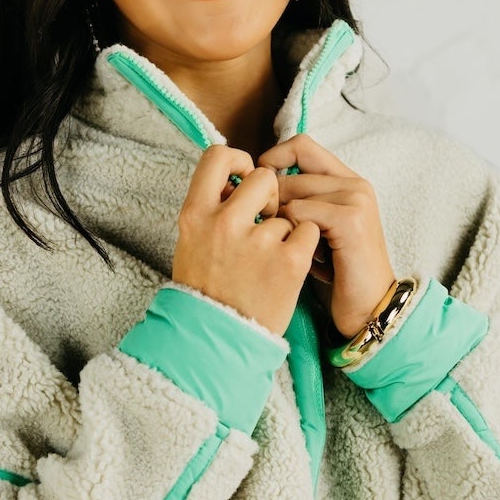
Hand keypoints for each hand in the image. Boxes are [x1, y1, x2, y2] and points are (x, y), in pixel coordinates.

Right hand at [170, 145, 321, 338]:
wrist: (219, 343)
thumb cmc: (206, 294)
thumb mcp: (191, 245)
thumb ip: (210, 212)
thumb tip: (233, 182)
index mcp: (195, 215)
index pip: (216, 157)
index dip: (238, 160)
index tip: (245, 177)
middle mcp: (224, 222)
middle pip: (263, 177)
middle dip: (272, 195)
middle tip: (268, 221)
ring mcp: (258, 241)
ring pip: (289, 210)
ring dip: (286, 231)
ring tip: (271, 261)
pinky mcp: (288, 261)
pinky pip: (307, 233)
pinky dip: (305, 249)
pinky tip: (289, 269)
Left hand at [256, 134, 396, 340]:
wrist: (369, 309)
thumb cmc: (336, 275)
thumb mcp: (315, 230)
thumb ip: (296, 201)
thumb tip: (251, 182)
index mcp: (347, 180)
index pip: (300, 145)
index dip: (272, 161)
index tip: (259, 192)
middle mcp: (354, 183)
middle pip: (289, 171)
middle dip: (271, 202)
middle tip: (274, 234)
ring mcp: (355, 198)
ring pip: (290, 192)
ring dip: (280, 222)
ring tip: (293, 249)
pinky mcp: (350, 219)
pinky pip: (298, 213)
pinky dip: (291, 235)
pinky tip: (304, 258)